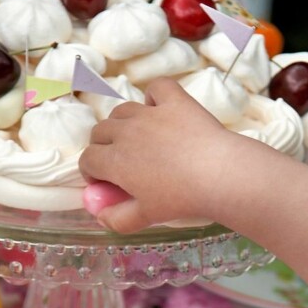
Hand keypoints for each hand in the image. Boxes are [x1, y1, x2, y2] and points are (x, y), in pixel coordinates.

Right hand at [79, 78, 244, 231]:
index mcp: (115, 161)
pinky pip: (157, 88)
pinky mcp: (175, 100)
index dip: (92, 172)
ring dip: (122, 124)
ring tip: (138, 139)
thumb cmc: (181, 199)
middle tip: (121, 162)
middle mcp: (126, 131)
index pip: (88, 160)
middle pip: (100, 132)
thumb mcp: (146, 217)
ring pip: (122, 111)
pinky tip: (160, 109)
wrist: (219, 174)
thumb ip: (118, 220)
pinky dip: (154, 96)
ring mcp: (150, 113)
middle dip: (103, 147)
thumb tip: (100, 217)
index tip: (104, 182)